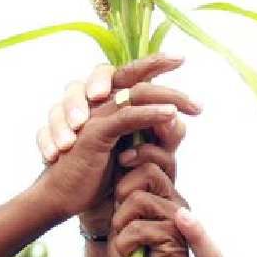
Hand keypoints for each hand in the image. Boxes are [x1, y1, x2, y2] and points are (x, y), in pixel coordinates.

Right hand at [36, 54, 199, 232]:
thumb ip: (153, 136)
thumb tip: (177, 121)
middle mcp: (96, 103)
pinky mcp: (94, 133)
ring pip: (133, 93)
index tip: (180, 58)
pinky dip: (151, 113)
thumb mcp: (130, 153)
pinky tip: (171, 114)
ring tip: (193, 105)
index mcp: (102, 103)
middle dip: (159, 67)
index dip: (152, 62)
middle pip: (130, 74)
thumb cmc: (94, 176)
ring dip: (167, 95)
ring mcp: (94, 115)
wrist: (63, 198)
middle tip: (186, 67)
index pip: (128, 74)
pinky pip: (126, 116)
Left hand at [111, 163, 191, 256]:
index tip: (120, 161)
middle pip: (148, 168)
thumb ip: (124, 195)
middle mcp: (176, 202)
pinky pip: (138, 227)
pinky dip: (124, 243)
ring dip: (121, 220)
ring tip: (124, 240)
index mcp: (166, 195)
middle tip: (120, 216)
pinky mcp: (174, 239)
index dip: (137, 150)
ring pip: (139, 197)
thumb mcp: (125, 223)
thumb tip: (118, 162)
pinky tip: (130, 256)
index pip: (157, 156)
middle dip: (123, 188)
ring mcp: (178, 219)